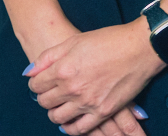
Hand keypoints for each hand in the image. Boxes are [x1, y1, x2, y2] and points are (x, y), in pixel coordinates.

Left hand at [25, 19, 161, 134]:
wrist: (138, 49)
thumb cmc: (107, 41)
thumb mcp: (72, 41)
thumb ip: (48, 58)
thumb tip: (30, 71)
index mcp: (62, 70)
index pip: (36, 85)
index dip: (35, 84)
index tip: (39, 82)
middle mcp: (72, 89)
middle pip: (45, 102)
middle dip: (43, 98)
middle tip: (48, 93)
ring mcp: (88, 103)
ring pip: (59, 118)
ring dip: (55, 113)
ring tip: (58, 106)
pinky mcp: (103, 112)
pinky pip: (80, 129)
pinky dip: (71, 128)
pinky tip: (70, 121)